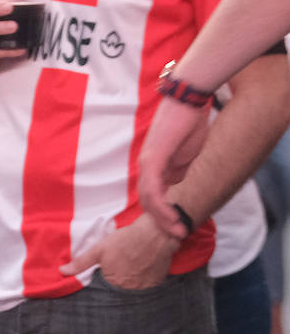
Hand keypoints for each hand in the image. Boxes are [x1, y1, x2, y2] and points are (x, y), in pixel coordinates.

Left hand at [60, 212, 178, 289]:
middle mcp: (130, 291)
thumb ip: (81, 262)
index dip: (101, 285)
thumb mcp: (99, 249)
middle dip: (115, 287)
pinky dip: (141, 284)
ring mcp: (145, 289)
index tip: (102, 277)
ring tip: (128, 272)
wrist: (155, 234)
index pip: (103, 293)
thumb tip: (62, 272)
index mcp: (114, 284)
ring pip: (132, 293)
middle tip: (117, 272)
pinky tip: (139, 272)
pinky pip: (146, 290)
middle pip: (118, 294)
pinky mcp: (157, 284)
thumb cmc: (125, 240)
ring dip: (128, 286)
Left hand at [138, 98, 210, 238]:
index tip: (178, 225)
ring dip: (163, 217)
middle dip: (163, 220)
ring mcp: (148, 161)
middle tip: (179, 233)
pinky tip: (173, 215)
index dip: (164, 213)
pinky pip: (153, 186)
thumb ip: (180, 170)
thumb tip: (181, 185)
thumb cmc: (188, 123)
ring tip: (179, 229)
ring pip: (149, 197)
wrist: (188, 100)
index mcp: (154, 164)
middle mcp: (146, 164)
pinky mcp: (154, 157)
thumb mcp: (186, 154)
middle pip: (147, 199)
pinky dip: (162, 204)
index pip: (153, 195)